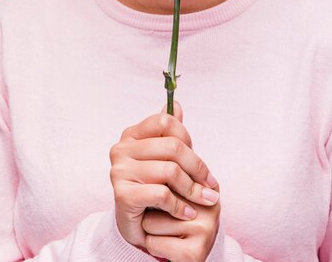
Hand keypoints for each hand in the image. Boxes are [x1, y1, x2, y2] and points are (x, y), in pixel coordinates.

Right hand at [109, 101, 219, 249]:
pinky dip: (180, 205)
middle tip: (211, 186)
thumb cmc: (152, 186)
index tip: (200, 160)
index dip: (187, 137)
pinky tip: (188, 213)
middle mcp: (121, 149)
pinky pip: (161, 194)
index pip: (165, 122)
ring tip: (204, 200)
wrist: (135, 225)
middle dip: (197, 167)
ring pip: (170, 171)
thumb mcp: (163, 159)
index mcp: (131, 135)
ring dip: (193, 189)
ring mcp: (119, 171)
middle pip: (172, 146)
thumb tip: (177, 105)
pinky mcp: (122, 194)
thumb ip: (169, 134)